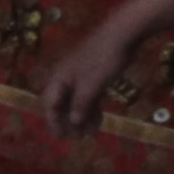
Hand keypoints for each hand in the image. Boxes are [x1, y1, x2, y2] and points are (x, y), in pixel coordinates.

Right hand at [40, 13, 131, 128]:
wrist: (122, 35)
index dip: (54, 121)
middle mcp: (66, 79)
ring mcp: (81, 77)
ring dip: (82, 117)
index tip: (60, 138)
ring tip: (90, 133)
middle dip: (69, 122)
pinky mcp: (95, 76)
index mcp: (59, 79)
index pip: (51, 105)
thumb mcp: (91, 85)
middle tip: (76, 138)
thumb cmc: (102, 59)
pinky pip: (89, 96)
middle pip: (63, 105)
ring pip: (77, 102)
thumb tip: (73, 123)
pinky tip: (98, 119)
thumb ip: (80, 105)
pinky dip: (92, 108)